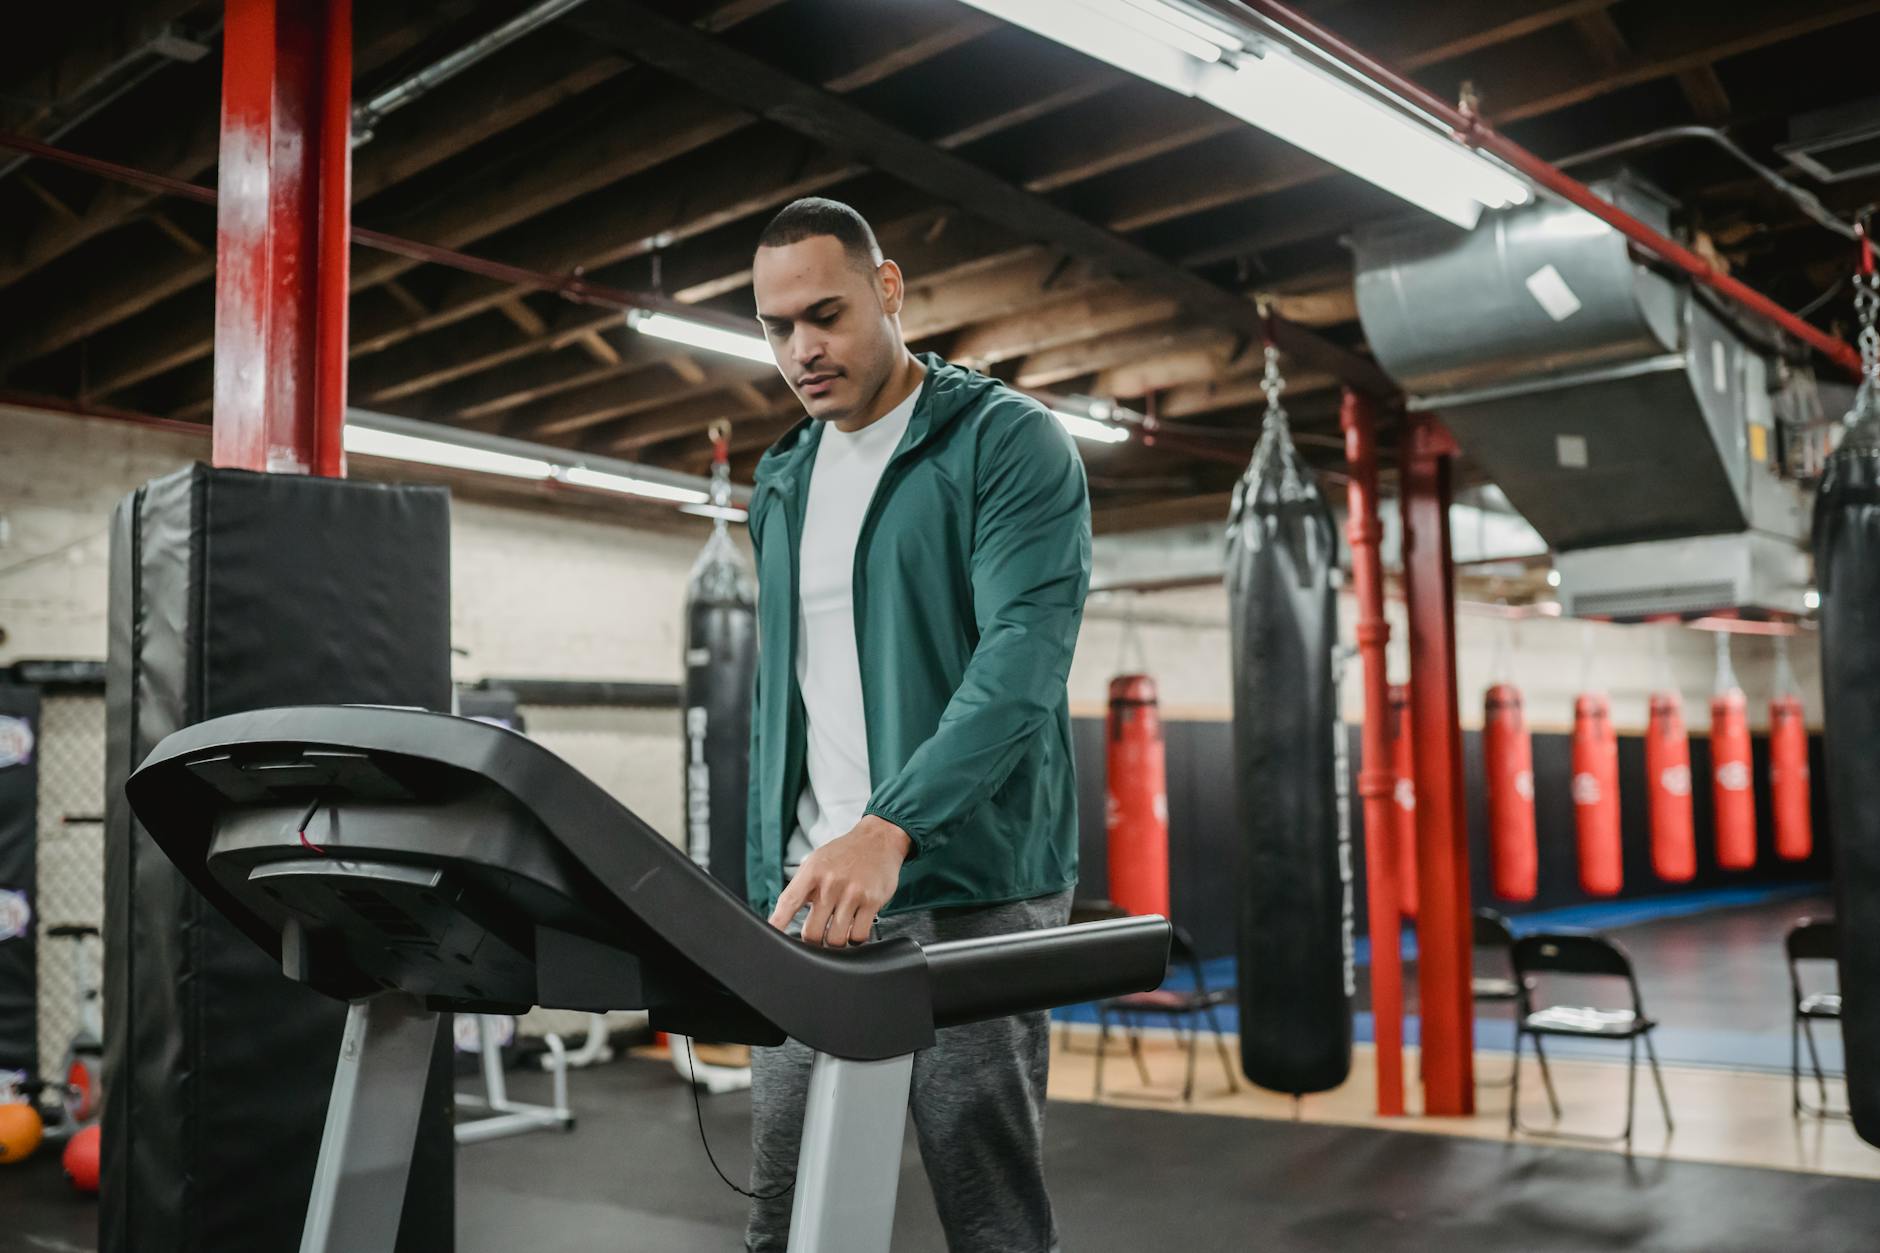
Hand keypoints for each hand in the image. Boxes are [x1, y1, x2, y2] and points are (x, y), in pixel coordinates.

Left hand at [769, 816, 911, 947]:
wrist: (878, 839)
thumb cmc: (844, 854)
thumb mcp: (816, 862)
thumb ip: (801, 888)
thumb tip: (782, 917)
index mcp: (813, 872)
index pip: (789, 902)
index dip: (777, 924)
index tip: (771, 938)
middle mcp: (831, 883)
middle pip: (812, 932)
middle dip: (813, 940)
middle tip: (817, 936)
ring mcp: (853, 893)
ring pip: (836, 939)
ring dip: (835, 941)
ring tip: (837, 932)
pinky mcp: (872, 902)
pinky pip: (859, 936)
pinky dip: (854, 939)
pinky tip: (853, 930)